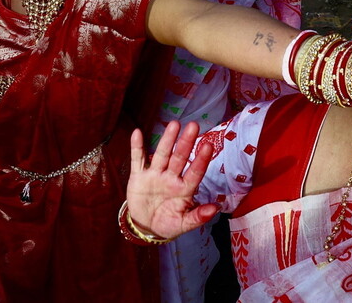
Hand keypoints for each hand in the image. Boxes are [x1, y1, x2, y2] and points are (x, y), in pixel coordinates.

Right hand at [126, 122, 220, 240]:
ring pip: (162, 154)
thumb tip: (215, 209)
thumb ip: (197, 217)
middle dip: (186, 142)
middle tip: (193, 125)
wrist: (145, 226)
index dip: (201, 159)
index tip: (207, 145)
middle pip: (179, 157)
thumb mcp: (182, 224)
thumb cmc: (167, 224)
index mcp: (183, 189)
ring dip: (167, 139)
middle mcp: (170, 178)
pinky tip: (137, 133)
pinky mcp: (138, 176)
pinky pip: (137, 159)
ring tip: (174, 124)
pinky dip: (136, 147)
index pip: (194, 172)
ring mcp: (154, 175)